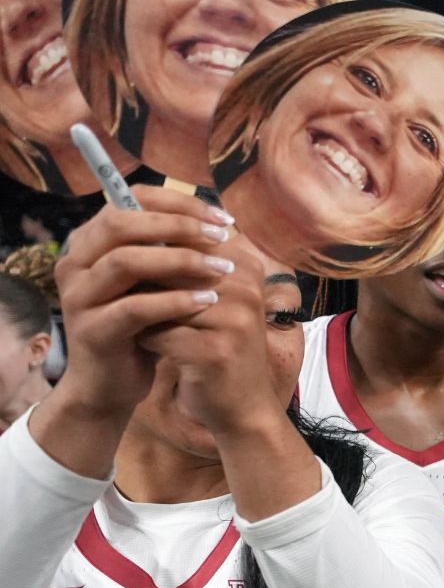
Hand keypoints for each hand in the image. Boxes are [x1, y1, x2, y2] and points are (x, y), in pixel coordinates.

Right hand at [52, 185, 235, 420]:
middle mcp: (76, 263)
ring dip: (180, 261)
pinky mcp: (92, 331)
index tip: (223, 218)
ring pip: (125, 261)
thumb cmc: (140, 328)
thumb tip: (218, 225)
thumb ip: (171, 253)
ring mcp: (79, 297)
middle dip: (177, 226)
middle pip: (120, 223)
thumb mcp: (154, 284)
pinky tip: (208, 303)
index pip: (127, 201)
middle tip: (221, 238)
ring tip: (222, 271)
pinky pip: (134, 307)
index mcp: (90, 244)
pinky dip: (174, 302)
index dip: (177, 203)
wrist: (110, 386)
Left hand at [137, 238, 282, 439]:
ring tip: (131, 319)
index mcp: (246, 267)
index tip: (132, 267)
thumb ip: (185, 266)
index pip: (185, 238)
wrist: (243, 408)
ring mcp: (234, 320)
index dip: (151, 250)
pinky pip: (159, 333)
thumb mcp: (212, 300)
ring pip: (160, 298)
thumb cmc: (219, 348)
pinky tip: (142, 345)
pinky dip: (144, 339)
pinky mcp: (214, 351)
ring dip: (138, 309)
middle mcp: (245, 289)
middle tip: (120, 294)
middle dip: (139, 280)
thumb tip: (133, 231)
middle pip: (170, 266)